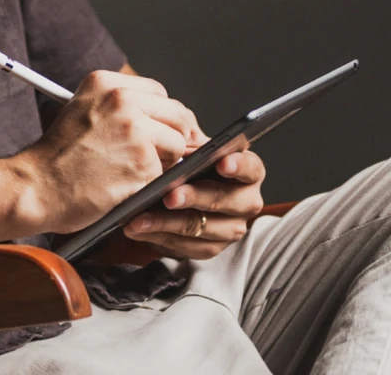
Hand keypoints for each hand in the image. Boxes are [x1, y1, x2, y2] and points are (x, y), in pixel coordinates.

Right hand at [4, 70, 203, 235]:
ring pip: (178, 143)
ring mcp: (134, 129)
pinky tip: (128, 185)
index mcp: (105, 83)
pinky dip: (152, 183)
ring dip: (166, 162)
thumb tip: (165, 119)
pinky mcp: (142, 161)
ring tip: (135, 171)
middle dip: (176, 137)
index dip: (165, 116)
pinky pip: (166, 172)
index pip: (159, 92)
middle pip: (177, 114)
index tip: (166, 131)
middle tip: (166, 156)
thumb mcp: (83, 112)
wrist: (35, 187)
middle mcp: (122, 99)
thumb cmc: (56, 159)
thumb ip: (121, 109)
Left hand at [119, 147, 265, 259]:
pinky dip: (160, 237)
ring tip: (141, 218)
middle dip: (195, 198)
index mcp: (248, 171)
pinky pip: (187, 247)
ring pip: (202, 228)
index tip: (221, 163)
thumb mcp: (190, 148)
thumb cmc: (188, 164)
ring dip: (168, 223)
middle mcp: (246, 201)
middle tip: (170, 196)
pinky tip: (139, 228)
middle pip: (225, 201)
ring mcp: (232, 228)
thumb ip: (189, 144)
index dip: (238, 166)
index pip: (251, 167)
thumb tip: (175, 144)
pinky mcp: (212, 247)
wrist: (181, 193)